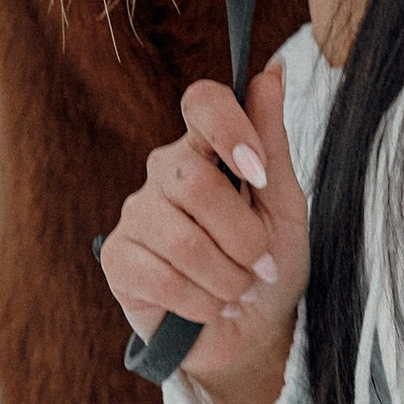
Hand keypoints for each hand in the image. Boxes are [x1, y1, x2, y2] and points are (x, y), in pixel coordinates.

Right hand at [101, 59, 308, 403]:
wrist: (251, 333)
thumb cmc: (268, 264)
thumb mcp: (284, 207)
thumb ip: (272, 141)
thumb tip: (275, 69)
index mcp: (207, 149)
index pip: (202, 102)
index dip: (230, 128)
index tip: (259, 175)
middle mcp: (164, 173)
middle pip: (195, 180)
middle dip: (241, 236)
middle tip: (260, 267)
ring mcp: (136, 214)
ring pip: (182, 238)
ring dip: (227, 278)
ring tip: (239, 293)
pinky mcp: (119, 259)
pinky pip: (162, 277)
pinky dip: (202, 303)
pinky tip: (212, 309)